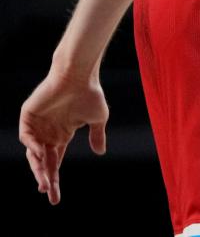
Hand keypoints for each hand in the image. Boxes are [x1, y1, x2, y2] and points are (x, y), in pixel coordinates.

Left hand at [19, 66, 108, 204]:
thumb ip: (97, 135)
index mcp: (61, 134)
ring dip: (37, 168)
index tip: (55, 197)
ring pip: (32, 153)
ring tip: (44, 181)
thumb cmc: (90, 93)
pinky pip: (26, 137)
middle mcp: (48, 133)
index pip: (54, 162)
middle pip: (42, 162)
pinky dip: (31, 146)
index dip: (53, 178)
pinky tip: (41, 152)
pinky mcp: (28, 115)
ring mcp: (37, 125)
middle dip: (46, 179)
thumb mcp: (98, 118)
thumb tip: (101, 153)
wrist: (79, 74)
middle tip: (48, 193)